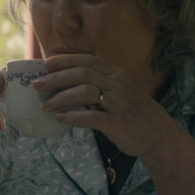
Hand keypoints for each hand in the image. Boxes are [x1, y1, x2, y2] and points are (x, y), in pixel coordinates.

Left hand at [38, 54, 176, 156]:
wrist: (158, 134)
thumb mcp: (118, 89)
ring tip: (44, 105)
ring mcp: (119, 103)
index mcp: (116, 74)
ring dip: (61, 98)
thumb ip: (97, 80)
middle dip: (56, 78)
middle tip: (37, 85)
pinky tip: (60, 118)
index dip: (65, 59)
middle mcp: (118, 84)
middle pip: (82, 73)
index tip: (45, 63)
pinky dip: (73, 117)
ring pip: (85, 92)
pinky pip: (91, 117)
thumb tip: (65, 75)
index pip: (88, 59)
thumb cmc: (131, 110)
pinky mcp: (117, 122)